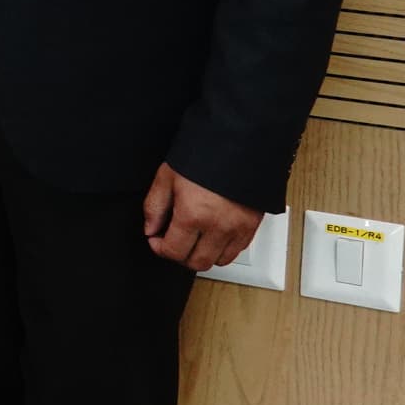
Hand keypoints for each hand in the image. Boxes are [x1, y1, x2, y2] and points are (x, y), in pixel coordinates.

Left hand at [142, 163, 262, 270]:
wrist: (238, 141)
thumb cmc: (204, 154)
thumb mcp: (167, 176)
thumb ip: (154, 207)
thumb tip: (151, 230)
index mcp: (194, 214)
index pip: (174, 251)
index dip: (159, 249)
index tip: (156, 240)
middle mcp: (219, 226)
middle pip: (197, 262)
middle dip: (180, 256)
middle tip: (173, 242)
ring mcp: (239, 227)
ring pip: (219, 261)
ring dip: (203, 255)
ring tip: (193, 239)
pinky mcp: (253, 224)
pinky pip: (238, 250)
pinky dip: (223, 249)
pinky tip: (212, 235)